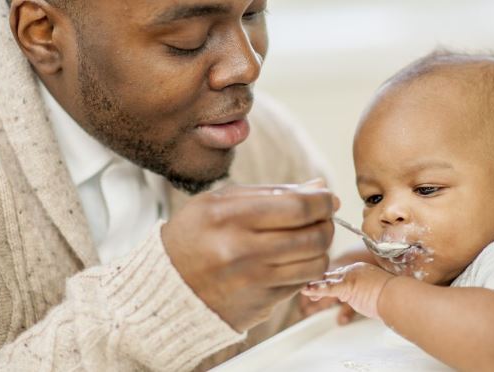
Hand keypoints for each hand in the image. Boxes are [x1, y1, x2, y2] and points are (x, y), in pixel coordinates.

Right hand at [162, 180, 336, 331]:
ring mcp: (253, 281)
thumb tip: (319, 186)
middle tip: (322, 218)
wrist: (166, 288)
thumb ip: (271, 193)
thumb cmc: (193, 237)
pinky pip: (302, 283)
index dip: (323, 200)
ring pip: (315, 263)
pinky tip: (292, 260)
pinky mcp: (261, 303)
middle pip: (313, 236)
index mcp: (229, 217)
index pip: (298, 206)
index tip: (327, 198)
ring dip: (321, 249)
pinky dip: (306, 269)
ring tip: (309, 240)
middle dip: (327, 224)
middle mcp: (241, 250)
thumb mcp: (220, 203)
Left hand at [301, 262, 393, 319]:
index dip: (330, 281)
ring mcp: (350, 277)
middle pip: (332, 276)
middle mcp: (354, 269)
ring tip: (303, 290)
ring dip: (315, 287)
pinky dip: (317, 289)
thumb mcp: (381, 291)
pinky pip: (328, 288)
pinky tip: (306, 290)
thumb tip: (371, 302)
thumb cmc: (396, 296)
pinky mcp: (347, 286)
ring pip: (328, 282)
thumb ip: (371, 294)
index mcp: (362, 269)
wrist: (400, 296)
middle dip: (319, 284)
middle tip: (307, 289)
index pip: (342, 274)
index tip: (321, 285)